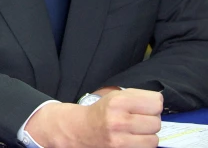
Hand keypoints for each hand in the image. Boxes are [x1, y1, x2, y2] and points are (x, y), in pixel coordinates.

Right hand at [26, 89, 161, 147]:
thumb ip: (137, 96)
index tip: (144, 106)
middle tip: (138, 118)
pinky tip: (133, 139)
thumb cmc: (102, 111)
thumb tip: (159, 103)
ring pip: (154, 138)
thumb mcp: (115, 96)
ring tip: (136, 130)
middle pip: (156, 121)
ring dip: (148, 134)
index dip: (152, 103)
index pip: (156, 102)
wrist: (81, 129)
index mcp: (117, 102)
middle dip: (150, 119)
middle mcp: (119, 121)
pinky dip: (143, 144)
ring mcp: (120, 140)